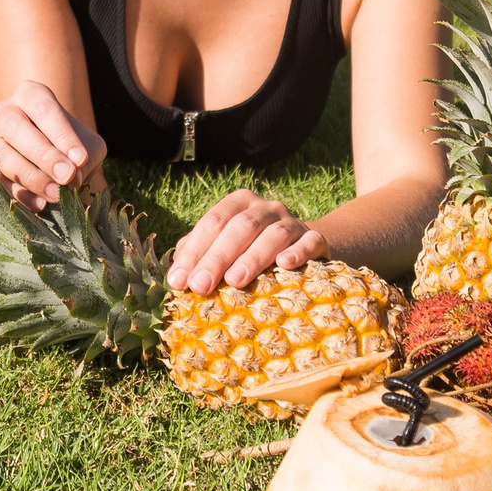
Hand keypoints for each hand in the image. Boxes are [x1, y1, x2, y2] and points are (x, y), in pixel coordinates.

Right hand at [0, 81, 106, 210]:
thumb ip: (85, 157)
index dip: (62, 134)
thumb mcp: (88, 146)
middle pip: (15, 127)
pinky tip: (40, 204)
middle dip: (43, 154)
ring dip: (32, 178)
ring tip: (58, 194)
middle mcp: (4, 111)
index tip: (80, 159)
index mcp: (30, 94)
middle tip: (67, 176)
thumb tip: (71, 178)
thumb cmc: (73, 148)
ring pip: (3, 156)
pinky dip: (18, 195)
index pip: (43, 108)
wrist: (56, 166)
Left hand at [165, 189, 328, 294]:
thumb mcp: (223, 247)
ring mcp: (292, 221)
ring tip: (235, 281)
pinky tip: (284, 264)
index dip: (194, 251)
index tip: (179, 281)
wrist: (301, 249)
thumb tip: (176, 275)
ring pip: (273, 233)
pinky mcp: (316, 239)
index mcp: (238, 203)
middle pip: (240, 227)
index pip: (212, 222)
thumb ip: (199, 254)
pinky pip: (310, 241)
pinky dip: (298, 251)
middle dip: (217, 257)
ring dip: (252, 257)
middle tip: (200, 286)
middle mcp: (265, 207)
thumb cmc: (251, 251)